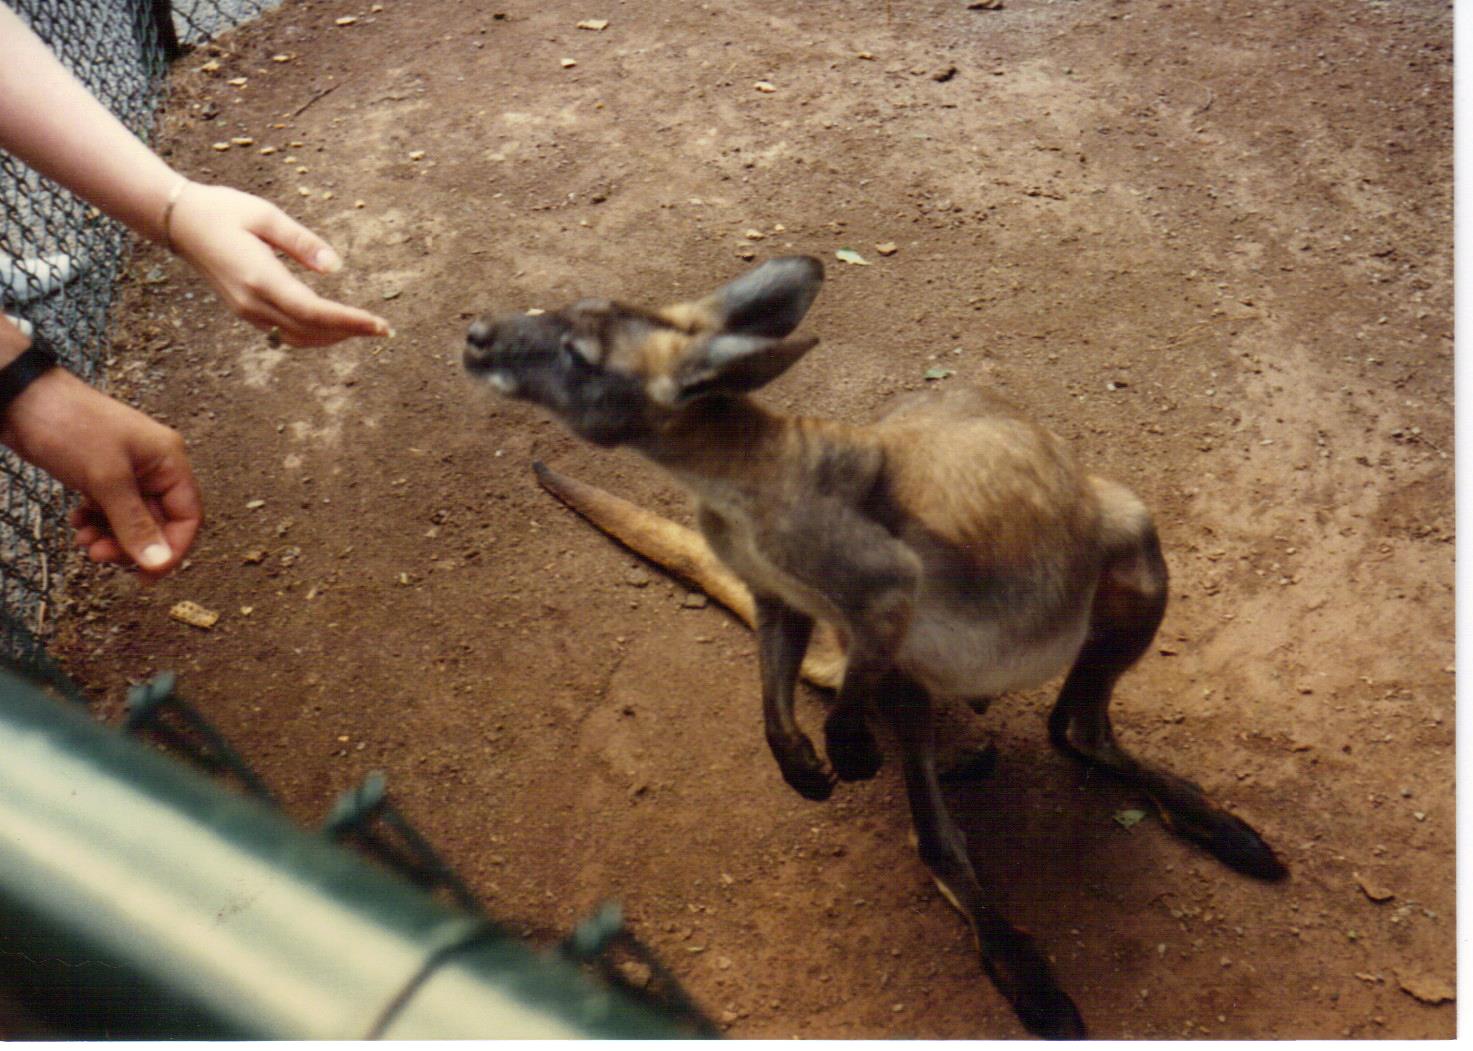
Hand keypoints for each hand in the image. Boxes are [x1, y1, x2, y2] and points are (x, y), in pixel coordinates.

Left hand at [0, 368, 200, 580]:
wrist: (22, 398)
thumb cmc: (70, 425)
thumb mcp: (106, 479)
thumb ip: (134, 524)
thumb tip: (158, 563)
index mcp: (169, 461)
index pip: (187, 516)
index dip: (172, 548)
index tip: (146, 575)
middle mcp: (155, 467)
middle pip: (159, 522)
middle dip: (131, 545)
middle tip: (101, 557)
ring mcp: (128, 471)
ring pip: (132, 520)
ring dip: (111, 537)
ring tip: (84, 542)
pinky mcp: (103, 474)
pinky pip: (111, 510)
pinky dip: (96, 523)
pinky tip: (78, 522)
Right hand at [167, 181, 391, 347]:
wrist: (179, 222)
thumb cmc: (223, 210)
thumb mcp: (265, 215)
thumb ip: (301, 242)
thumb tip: (335, 267)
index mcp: (260, 277)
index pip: (313, 311)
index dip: (349, 321)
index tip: (379, 325)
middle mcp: (252, 302)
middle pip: (310, 330)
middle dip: (350, 332)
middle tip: (384, 330)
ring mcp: (246, 311)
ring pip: (298, 337)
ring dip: (333, 337)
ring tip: (365, 329)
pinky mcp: (245, 311)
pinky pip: (285, 333)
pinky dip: (313, 334)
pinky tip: (333, 327)